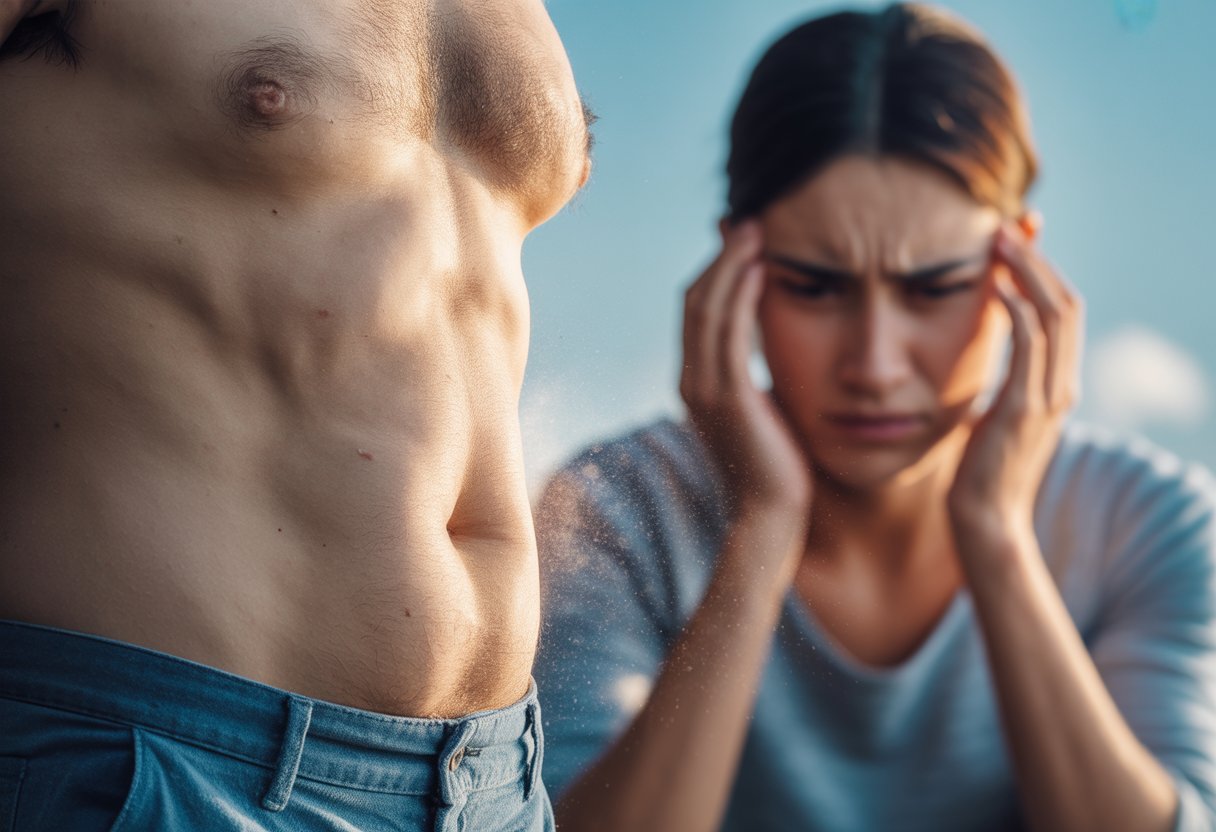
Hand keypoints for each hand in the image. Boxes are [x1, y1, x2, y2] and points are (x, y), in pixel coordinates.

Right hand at [680, 221, 812, 529]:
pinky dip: (741, 294)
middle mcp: (691, 380)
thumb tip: (772, 344)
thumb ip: (758, 375)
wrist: (771, 516)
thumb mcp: (765, 410)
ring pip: (707, 307)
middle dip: (722, 256)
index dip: (718, 270)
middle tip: (748, 220)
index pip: (698, 310)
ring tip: (756, 229)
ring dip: (731, 263)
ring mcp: (704, 388)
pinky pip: (729, 331)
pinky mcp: (727, 396)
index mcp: (697, 382)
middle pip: (696, 299)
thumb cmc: (779, 467)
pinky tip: (762, 267)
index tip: (745, 238)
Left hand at [948, 221, 1083, 558]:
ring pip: (1055, 316)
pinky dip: (1017, 310)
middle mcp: (1061, 387)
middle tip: (1007, 227)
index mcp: (1055, 386)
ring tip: (1000, 241)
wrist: (985, 522)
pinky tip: (992, 287)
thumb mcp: (989, 417)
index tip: (1016, 241)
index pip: (1062, 314)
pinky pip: (1029, 346)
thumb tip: (976, 361)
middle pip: (1066, 303)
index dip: (1044, 273)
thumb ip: (995, 386)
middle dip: (1038, 261)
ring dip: (1028, 273)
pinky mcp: (1025, 409)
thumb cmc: (978, 473)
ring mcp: (1048, 398)